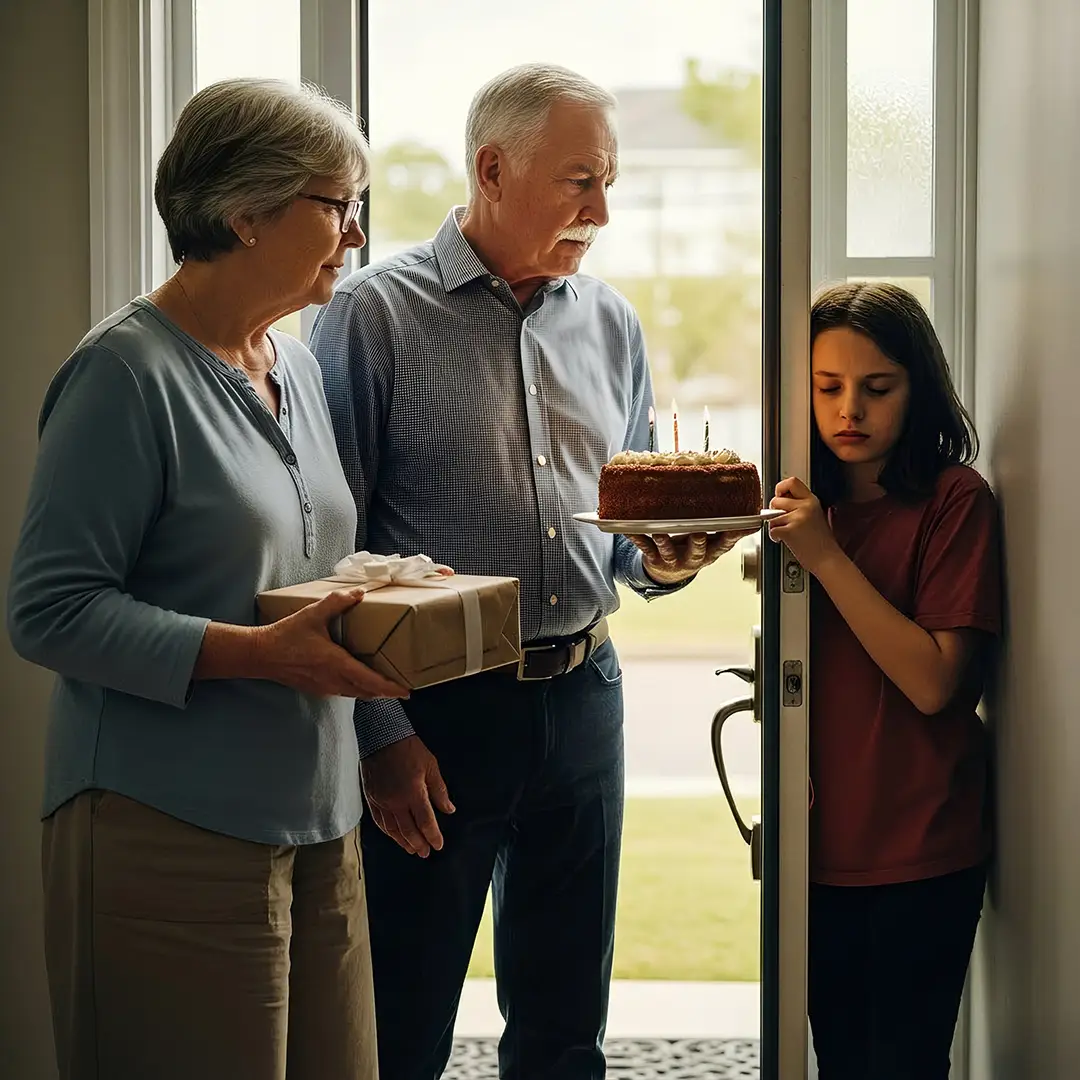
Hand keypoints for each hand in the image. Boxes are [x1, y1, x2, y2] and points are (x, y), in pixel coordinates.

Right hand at [257, 587, 410, 699]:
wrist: (260, 655)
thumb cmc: (286, 635)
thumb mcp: (313, 614)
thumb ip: (337, 602)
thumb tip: (360, 593)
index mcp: (336, 664)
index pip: (370, 681)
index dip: (390, 688)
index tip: (406, 692)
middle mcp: (333, 680)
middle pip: (367, 693)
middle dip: (386, 692)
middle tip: (401, 687)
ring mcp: (324, 687)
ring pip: (355, 694)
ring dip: (371, 691)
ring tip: (385, 684)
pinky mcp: (317, 689)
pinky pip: (343, 692)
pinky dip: (356, 689)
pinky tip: (358, 679)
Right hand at [361, 735, 454, 856]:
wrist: (381, 737)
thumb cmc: (409, 749)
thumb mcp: (431, 766)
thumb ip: (439, 790)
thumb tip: (449, 809)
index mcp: (413, 792)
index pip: (425, 822)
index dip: (433, 836)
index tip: (439, 845)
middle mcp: (396, 801)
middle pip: (409, 831)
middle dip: (419, 844)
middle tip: (426, 853)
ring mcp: (381, 801)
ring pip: (393, 830)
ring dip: (404, 842)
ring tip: (412, 850)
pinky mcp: (371, 799)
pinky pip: (379, 822)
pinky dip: (388, 833)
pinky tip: (395, 837)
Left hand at [630, 530, 755, 585]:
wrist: (668, 574)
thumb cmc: (693, 551)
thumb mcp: (713, 545)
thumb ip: (729, 533)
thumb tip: (755, 520)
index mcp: (708, 553)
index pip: (723, 545)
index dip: (732, 537)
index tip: (741, 526)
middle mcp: (691, 558)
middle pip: (696, 551)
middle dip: (698, 542)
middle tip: (698, 532)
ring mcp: (671, 559)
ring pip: (667, 551)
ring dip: (664, 542)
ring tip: (660, 532)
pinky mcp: (653, 558)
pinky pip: (644, 547)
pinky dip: (636, 538)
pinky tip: (630, 530)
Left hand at [768, 477, 839, 575]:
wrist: (828, 559)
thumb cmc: (821, 542)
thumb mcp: (815, 515)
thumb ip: (800, 505)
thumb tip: (780, 499)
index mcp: (812, 500)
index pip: (792, 481)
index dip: (780, 488)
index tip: (779, 496)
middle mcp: (806, 506)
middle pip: (776, 500)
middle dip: (774, 511)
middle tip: (782, 520)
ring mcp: (798, 517)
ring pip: (772, 516)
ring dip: (775, 526)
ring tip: (787, 533)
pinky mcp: (790, 530)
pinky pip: (771, 529)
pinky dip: (774, 536)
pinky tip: (784, 540)